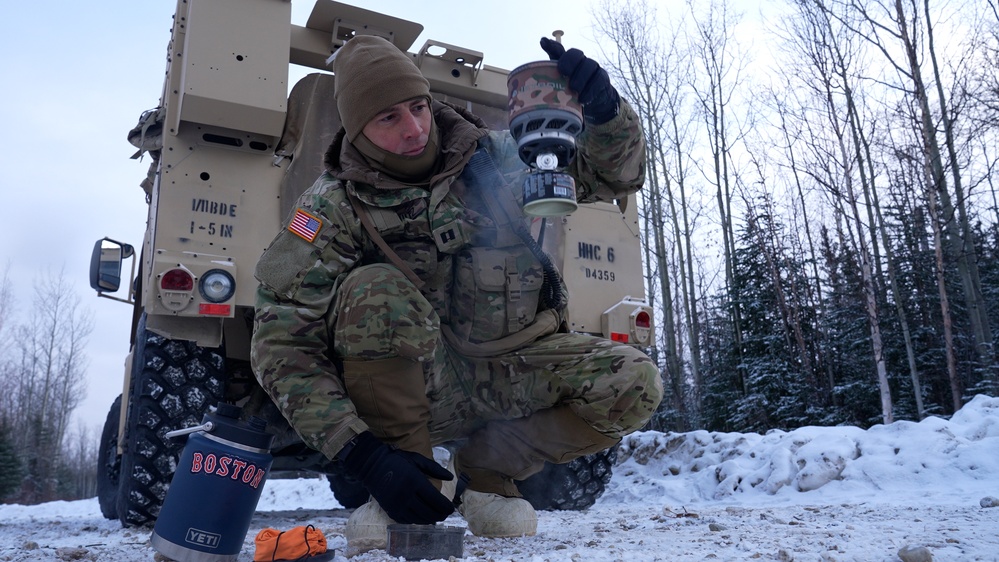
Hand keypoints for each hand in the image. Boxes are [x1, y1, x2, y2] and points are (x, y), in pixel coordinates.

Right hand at [339, 432, 454, 523]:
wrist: (371, 465)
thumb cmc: (396, 460)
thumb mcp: (417, 460)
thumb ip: (435, 469)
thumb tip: (451, 477)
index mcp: (415, 481)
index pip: (435, 500)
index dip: (445, 507)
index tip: (451, 508)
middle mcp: (406, 495)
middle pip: (428, 512)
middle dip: (440, 515)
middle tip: (446, 514)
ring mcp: (397, 504)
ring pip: (418, 519)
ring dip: (430, 520)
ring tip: (436, 518)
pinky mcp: (389, 510)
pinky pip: (406, 521)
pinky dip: (416, 521)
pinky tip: (422, 518)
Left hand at [539, 37, 620, 124]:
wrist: (595, 101)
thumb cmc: (573, 89)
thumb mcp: (560, 83)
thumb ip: (548, 69)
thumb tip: (540, 46)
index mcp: (567, 61)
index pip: (559, 50)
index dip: (552, 46)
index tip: (543, 43)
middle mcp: (581, 60)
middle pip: (576, 54)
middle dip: (569, 61)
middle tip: (563, 72)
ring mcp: (593, 68)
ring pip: (589, 66)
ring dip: (580, 77)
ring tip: (574, 89)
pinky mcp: (603, 78)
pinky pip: (598, 81)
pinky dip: (589, 91)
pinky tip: (582, 99)